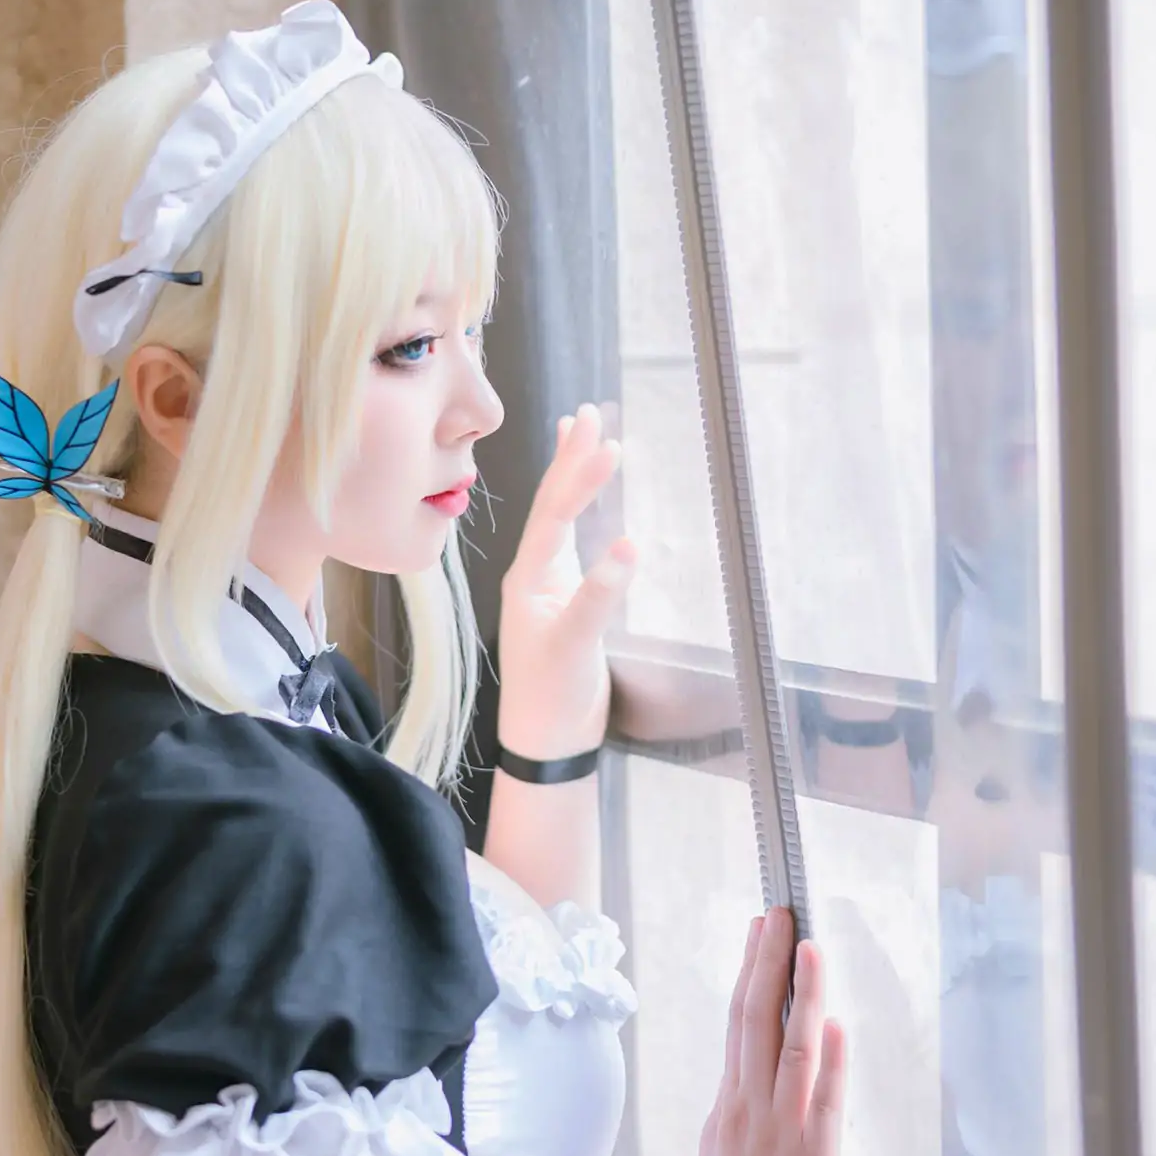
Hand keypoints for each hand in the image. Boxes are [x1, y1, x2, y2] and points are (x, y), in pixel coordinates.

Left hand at [496, 403, 636, 760]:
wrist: (545, 743)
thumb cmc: (551, 698)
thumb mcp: (574, 647)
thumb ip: (598, 597)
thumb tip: (627, 547)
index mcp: (528, 578)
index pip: (555, 513)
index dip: (578, 474)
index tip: (603, 437)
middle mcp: (534, 575)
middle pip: (552, 504)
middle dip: (571, 458)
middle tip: (588, 412)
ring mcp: (549, 587)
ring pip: (560, 519)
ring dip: (573, 479)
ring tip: (584, 439)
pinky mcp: (566, 603)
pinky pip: (573, 542)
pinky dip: (583, 514)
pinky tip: (591, 502)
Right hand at [688, 908, 846, 1155]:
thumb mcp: (724, 1143)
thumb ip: (741, 1101)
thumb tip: (751, 1064)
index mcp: (732, 1099)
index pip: (741, 1020)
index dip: (751, 971)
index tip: (759, 928)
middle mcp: (752, 1103)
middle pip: (757, 1018)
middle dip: (769, 961)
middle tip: (779, 912)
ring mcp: (780, 1127)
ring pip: (789, 1046)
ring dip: (800, 993)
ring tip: (807, 946)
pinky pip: (821, 1100)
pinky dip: (827, 1060)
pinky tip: (832, 1023)